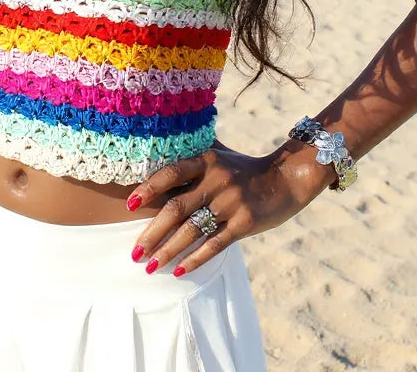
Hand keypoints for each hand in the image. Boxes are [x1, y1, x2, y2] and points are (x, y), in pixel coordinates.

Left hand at [125, 140, 323, 277]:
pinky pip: (215, 244)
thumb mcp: (219, 152)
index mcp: (207, 159)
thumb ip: (193, 152)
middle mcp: (217, 180)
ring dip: (168, 250)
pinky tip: (179, 271)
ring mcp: (231, 202)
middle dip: (152, 232)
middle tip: (134, 251)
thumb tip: (160, 144)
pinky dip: (195, 259)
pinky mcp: (244, 223)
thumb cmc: (244, 167)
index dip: (149, 188)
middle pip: (176, 208)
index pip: (171, 173)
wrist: (286, 179)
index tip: (130, 205)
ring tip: (149, 266)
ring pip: (192, 230)